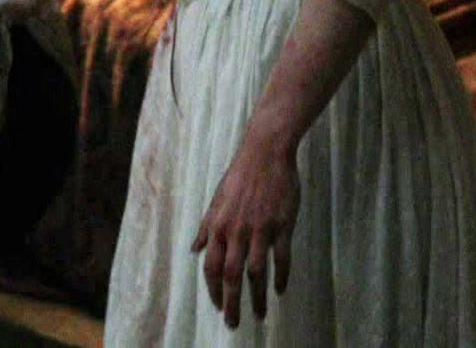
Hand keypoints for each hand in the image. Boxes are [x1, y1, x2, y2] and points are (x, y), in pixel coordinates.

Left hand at [191, 132, 300, 329]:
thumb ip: (206, 226)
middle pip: (232, 276)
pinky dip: (281, 277)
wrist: (266, 150)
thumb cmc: (240, 174)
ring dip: (258, 298)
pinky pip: (281, 257)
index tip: (217, 307)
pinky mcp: (282, 224)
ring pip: (257, 272)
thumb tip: (193, 250)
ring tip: (260, 315)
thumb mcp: (217, 199)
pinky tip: (280, 290)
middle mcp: (237, 230)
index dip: (213, 291)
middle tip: (233, 324)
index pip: (212, 267)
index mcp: (219, 225)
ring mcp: (260, 228)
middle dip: (231, 304)